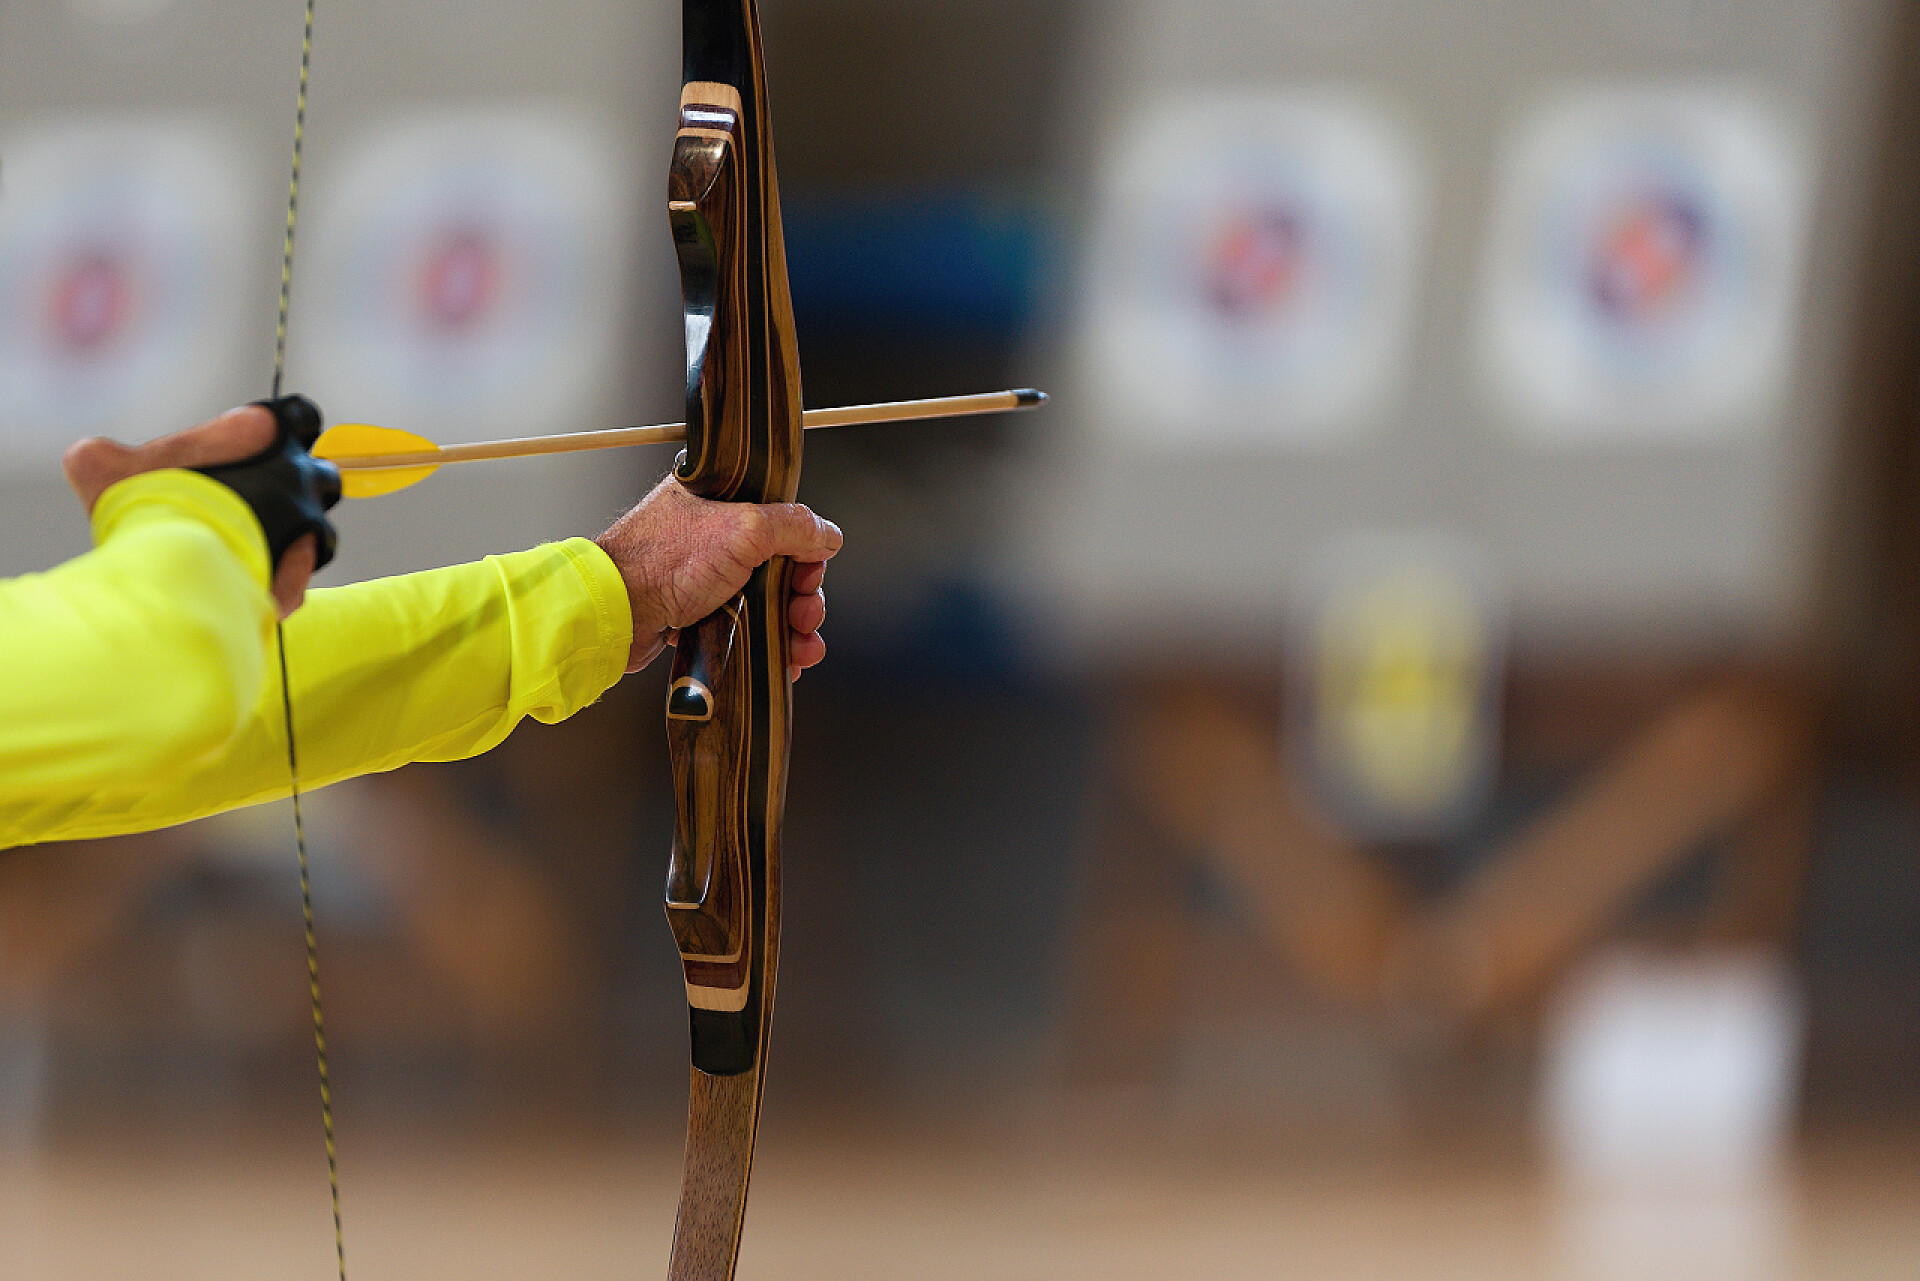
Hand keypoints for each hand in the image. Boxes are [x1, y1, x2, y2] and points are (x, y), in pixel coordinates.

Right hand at [63, 406, 318, 619]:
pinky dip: (289, 571)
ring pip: (324, 527)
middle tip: (267, 499)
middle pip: (325, 475)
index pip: (300, 416)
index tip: (266, 442)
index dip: (288, 428)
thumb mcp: (100, 465)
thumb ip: (105, 456)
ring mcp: (304, 527)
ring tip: (263, 542)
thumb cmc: (137, 504)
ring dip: (302, 532)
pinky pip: (305, 569)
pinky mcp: (299, 574)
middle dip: (305, 485)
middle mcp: (296, 477)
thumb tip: (93, 458)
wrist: (170, 563)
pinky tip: (261, 571)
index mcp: (260, 435)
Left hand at [595, 475, 842, 677]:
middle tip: (806, 617)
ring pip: (765, 601)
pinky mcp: (697, 612)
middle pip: (781, 566)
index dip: (805, 552)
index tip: (811, 575)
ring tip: (802, 649)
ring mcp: (704, 576)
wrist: (614, 613)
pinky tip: (784, 660)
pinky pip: (744, 627)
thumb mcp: (742, 530)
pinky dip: (767, 644)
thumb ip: (793, 526)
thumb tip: (827, 534)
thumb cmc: (660, 563)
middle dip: (803, 597)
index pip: (783, 522)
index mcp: (720, 499)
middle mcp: (712, 535)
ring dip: (792, 628)